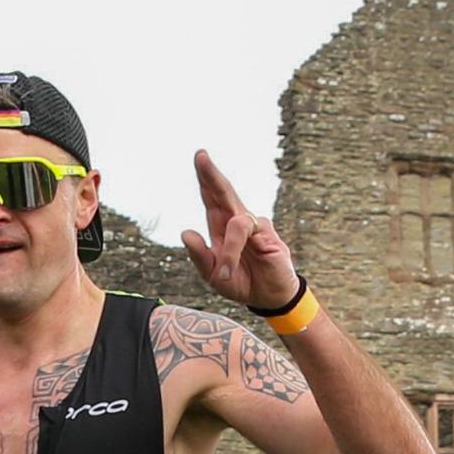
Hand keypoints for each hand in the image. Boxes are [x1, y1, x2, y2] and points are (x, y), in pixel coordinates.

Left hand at [176, 151, 301, 312]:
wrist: (268, 298)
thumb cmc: (240, 282)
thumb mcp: (212, 274)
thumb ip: (199, 255)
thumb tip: (185, 232)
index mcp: (220, 227)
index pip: (211, 197)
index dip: (205, 178)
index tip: (200, 156)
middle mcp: (236, 221)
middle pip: (223, 192)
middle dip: (211, 175)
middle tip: (200, 155)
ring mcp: (253, 225)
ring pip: (234, 220)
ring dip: (226, 250)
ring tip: (223, 274)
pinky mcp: (266, 234)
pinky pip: (245, 234)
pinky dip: (233, 252)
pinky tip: (228, 270)